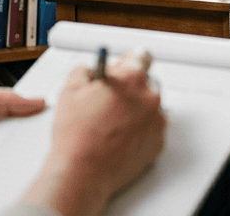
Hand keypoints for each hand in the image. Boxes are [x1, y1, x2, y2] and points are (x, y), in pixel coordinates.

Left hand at [0, 84, 46, 173]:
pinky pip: (4, 173)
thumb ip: (5, 98)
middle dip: (34, 136)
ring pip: (17, 156)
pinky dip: (9, 171)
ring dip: (23, 155)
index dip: (39, 114)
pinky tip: (13, 168)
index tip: (56, 114)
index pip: (25, 114)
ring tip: (34, 153)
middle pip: (24, 136)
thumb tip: (37, 101)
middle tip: (47, 134)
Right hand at [21, 51, 165, 215]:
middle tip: (110, 101)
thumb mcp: (70, 90)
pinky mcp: (158, 142)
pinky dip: (140, 129)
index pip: (141, 56)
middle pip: (146, 82)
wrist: (82, 173)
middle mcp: (150, 97)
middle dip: (131, 87)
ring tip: (112, 123)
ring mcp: (157, 120)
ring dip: (136, 109)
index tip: (124, 68)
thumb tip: (91, 71)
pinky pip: (152, 127)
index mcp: (131, 78)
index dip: (128, 62)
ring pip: (150, 105)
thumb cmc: (76, 135)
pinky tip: (119, 137)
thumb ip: (85, 71)